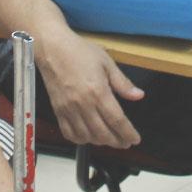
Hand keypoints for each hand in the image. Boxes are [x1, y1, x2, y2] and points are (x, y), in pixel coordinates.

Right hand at [36, 29, 143, 147]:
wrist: (52, 49)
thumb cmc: (79, 52)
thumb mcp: (106, 63)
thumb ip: (122, 83)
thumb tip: (138, 95)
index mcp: (98, 92)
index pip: (117, 120)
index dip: (128, 133)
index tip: (135, 139)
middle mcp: (83, 104)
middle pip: (103, 133)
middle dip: (117, 141)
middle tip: (125, 142)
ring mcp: (69, 109)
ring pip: (87, 136)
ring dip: (100, 142)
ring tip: (109, 139)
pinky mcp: (58, 111)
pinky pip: (69, 133)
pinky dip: (80, 139)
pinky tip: (87, 136)